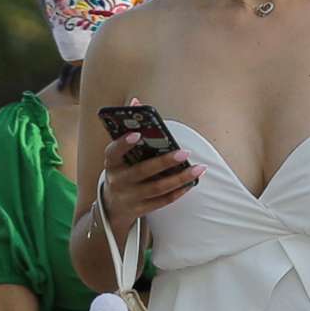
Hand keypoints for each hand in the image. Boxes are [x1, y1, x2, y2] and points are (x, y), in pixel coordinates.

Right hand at [99, 117, 202, 233]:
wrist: (112, 206)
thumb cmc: (121, 170)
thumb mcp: (119, 154)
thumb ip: (128, 128)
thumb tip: (136, 101)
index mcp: (111, 163)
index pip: (113, 152)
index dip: (124, 143)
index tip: (137, 134)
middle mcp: (118, 181)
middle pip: (142, 171)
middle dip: (164, 162)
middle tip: (184, 152)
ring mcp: (129, 197)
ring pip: (157, 188)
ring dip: (179, 178)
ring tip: (198, 168)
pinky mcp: (140, 209)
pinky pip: (162, 201)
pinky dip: (178, 192)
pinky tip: (190, 183)